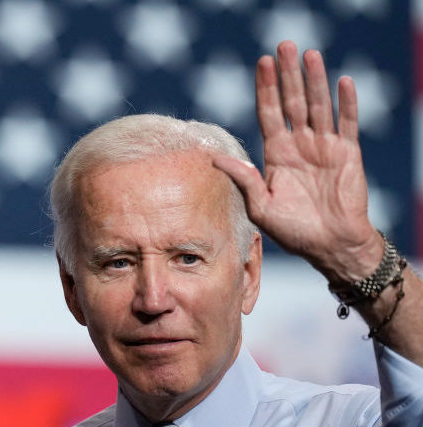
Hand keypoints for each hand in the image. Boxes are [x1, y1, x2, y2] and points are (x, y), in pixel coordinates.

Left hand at [214, 40, 381, 281]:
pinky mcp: (347, 153)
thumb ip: (243, 179)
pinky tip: (341, 82)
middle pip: (292, 102)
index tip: (261, 63)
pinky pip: (347, 123)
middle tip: (283, 45)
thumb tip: (215, 157)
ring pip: (318, 106)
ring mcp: (324, 146)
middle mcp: (299, 145)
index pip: (269, 113)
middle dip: (287, 74)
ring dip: (315, 80)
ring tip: (309, 55)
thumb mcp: (260, 207)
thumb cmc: (293, 231)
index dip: (265, 89)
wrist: (330, 245)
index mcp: (276, 154)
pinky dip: (345, 103)